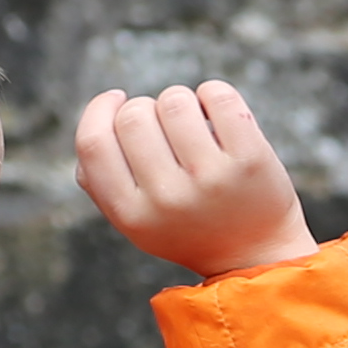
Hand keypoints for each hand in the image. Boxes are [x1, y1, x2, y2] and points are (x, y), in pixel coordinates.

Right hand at [76, 82, 317, 277]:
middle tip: (165, 127)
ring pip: (174, 100)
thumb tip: (98, 120)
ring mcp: (211, 178)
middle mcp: (169, 198)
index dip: (99, 110)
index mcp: (131, 214)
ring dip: (181, 101)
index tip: (117, 100)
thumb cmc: (187, 227)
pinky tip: (217, 115)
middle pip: (134, 115)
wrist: (255, 254)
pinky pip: (217, 95)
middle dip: (147, 108)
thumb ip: (102, 182)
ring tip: (193, 123)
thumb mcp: (136, 221)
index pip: (93, 143)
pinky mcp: (250, 159)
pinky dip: (213, 94)